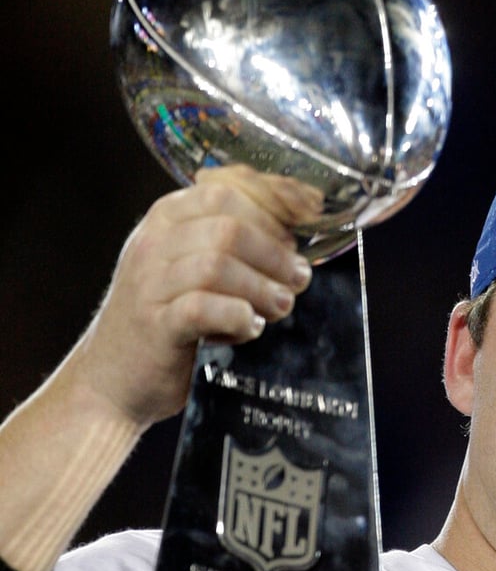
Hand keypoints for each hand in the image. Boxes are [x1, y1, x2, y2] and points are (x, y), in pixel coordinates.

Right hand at [75, 165, 322, 427]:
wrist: (111, 380)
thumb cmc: (166, 321)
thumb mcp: (191, 268)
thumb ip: (233, 244)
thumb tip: (294, 235)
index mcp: (166, 219)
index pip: (227, 189)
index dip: (276, 203)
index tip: (309, 219)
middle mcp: (153, 243)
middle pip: (229, 226)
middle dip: (275, 253)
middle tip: (297, 278)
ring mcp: (149, 283)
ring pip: (219, 265)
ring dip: (262, 287)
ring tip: (280, 306)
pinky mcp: (155, 324)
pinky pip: (205, 308)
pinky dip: (239, 317)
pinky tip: (248, 327)